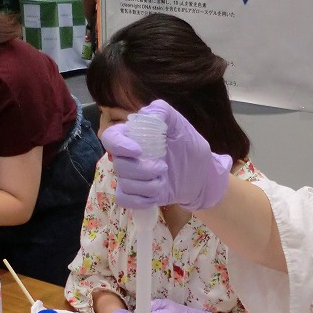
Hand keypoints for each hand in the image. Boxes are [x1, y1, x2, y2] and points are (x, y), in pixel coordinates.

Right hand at [100, 99, 232, 211]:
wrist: (201, 175)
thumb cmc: (189, 146)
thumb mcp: (180, 125)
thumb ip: (162, 112)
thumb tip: (145, 114)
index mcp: (133, 136)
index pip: (110, 138)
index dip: (119, 145)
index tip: (138, 151)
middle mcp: (127, 156)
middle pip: (119, 165)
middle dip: (142, 170)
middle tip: (163, 168)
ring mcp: (130, 176)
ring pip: (124, 184)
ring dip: (147, 186)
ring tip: (163, 181)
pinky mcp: (135, 194)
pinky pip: (124, 200)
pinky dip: (140, 200)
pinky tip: (155, 196)